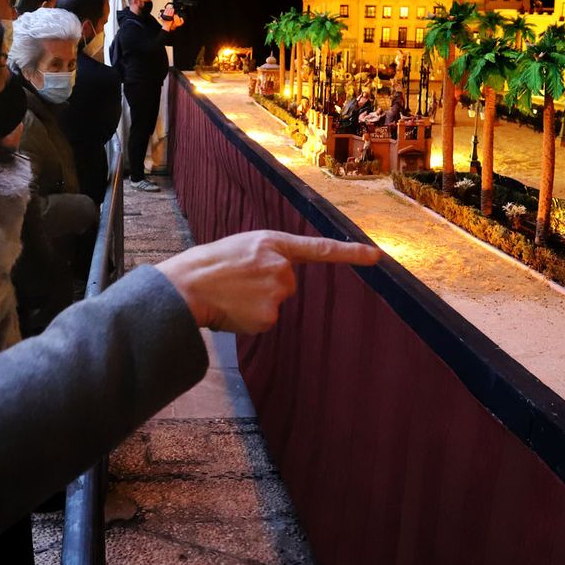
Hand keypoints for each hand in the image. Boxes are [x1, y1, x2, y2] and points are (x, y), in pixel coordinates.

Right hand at [155, 231, 379, 334]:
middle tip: (236, 282)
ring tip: (231, 294)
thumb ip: (267, 258)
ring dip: (255, 303)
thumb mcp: (242, 248)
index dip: (351, 253)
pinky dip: (249, 318)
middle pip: (286, 284)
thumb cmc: (209, 266)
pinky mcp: (270, 316)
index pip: (320, 248)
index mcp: (273, 243)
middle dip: (264, 287)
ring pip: (275, 304)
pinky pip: (265, 320)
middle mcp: (281, 266)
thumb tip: (279, 282)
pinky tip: (232, 310)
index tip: (377, 257)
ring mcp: (277, 292)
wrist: (187, 287)